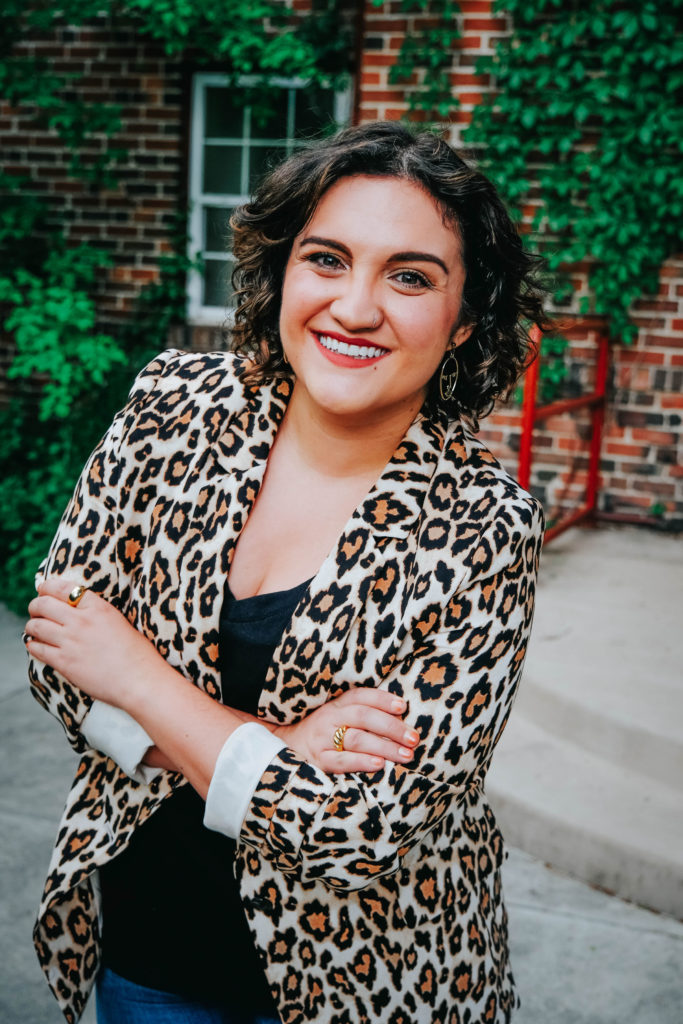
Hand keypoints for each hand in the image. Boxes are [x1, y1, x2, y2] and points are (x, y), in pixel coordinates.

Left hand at [25, 578, 169, 710]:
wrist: (139, 680)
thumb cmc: (138, 654)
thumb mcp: (119, 622)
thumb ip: (98, 615)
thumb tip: (80, 614)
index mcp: (98, 607)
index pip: (63, 588)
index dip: (47, 587)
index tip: (43, 590)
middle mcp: (81, 621)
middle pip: (44, 604)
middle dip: (35, 605)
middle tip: (35, 610)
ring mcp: (70, 641)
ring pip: (36, 626)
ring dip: (31, 625)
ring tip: (33, 628)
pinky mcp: (64, 662)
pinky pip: (37, 649)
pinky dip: (32, 645)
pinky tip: (35, 645)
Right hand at [274, 687, 418, 773]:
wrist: (282, 747)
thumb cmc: (321, 732)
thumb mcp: (337, 715)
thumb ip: (362, 713)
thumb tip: (400, 715)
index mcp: (336, 704)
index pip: (361, 696)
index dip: (382, 699)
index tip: (403, 706)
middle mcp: (330, 718)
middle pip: (364, 717)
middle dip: (392, 727)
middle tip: (414, 738)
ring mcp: (323, 739)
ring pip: (357, 739)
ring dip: (384, 747)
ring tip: (405, 755)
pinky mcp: (318, 760)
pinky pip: (341, 761)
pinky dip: (361, 762)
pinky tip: (379, 765)